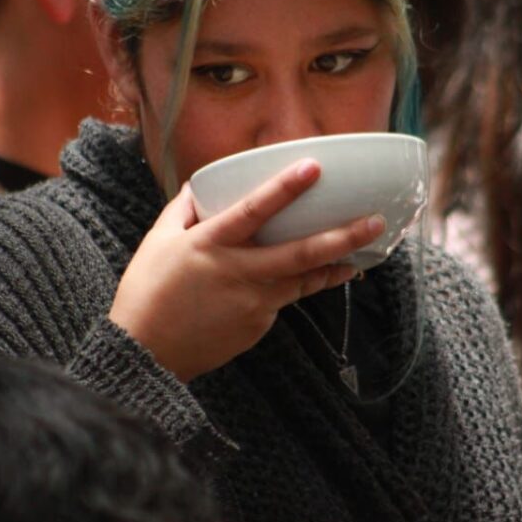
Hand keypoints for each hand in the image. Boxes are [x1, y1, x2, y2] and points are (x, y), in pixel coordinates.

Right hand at [109, 159, 384, 381]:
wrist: (146, 355)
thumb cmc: (146, 293)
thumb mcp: (157, 242)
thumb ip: (183, 209)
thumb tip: (198, 184)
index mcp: (209, 245)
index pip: (253, 210)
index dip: (285, 188)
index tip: (314, 166)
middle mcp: (237, 273)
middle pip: (300, 254)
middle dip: (343, 237)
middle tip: (376, 222)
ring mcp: (253, 304)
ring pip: (304, 281)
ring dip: (335, 266)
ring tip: (363, 254)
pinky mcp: (258, 326)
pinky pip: (283, 299)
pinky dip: (296, 286)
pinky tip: (311, 278)